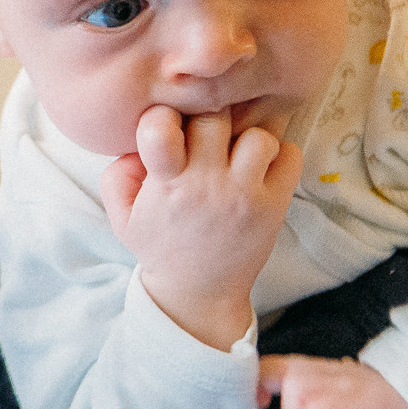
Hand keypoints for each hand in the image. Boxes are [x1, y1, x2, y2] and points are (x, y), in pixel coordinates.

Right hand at [99, 104, 300, 350]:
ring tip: (237, 151)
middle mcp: (207, 186)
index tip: (166, 129)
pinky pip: (290, 155)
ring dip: (249, 136)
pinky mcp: (274, 205)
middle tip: (206, 132)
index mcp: (166, 184)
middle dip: (208, 117)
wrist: (200, 292)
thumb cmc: (161, 247)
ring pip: (259, 134)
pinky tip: (261, 164)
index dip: (162, 116)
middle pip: (214, 117)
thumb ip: (116, 176)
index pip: (160, 128)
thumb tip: (136, 145)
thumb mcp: (122, 217)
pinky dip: (281, 152)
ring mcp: (244, 195)